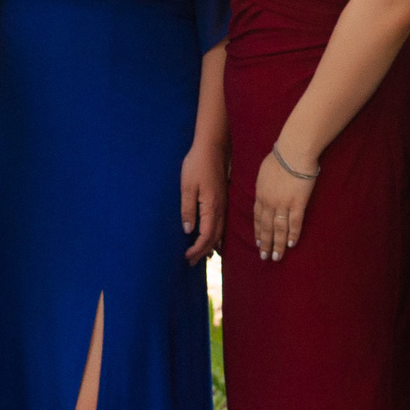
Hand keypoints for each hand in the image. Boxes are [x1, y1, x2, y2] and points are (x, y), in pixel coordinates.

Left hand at [177, 137, 224, 264]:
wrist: (212, 147)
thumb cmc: (197, 164)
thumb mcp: (187, 186)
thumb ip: (188, 208)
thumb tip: (188, 230)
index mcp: (211, 206)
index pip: (206, 235)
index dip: (197, 248)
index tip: (186, 257)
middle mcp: (220, 208)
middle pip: (214, 237)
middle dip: (203, 251)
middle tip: (191, 262)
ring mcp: (223, 204)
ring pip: (219, 231)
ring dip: (210, 245)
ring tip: (201, 256)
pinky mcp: (222, 199)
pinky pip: (221, 223)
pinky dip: (216, 235)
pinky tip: (212, 239)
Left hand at [252, 147, 316, 261]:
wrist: (293, 152)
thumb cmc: (279, 157)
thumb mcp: (263, 171)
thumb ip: (264, 184)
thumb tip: (264, 189)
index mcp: (260, 194)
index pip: (256, 217)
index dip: (258, 232)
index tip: (258, 243)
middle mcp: (269, 202)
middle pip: (265, 227)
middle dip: (265, 243)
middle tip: (265, 258)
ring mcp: (283, 204)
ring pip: (278, 229)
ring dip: (278, 244)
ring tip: (277, 257)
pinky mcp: (298, 203)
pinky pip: (294, 223)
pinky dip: (293, 234)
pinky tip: (292, 245)